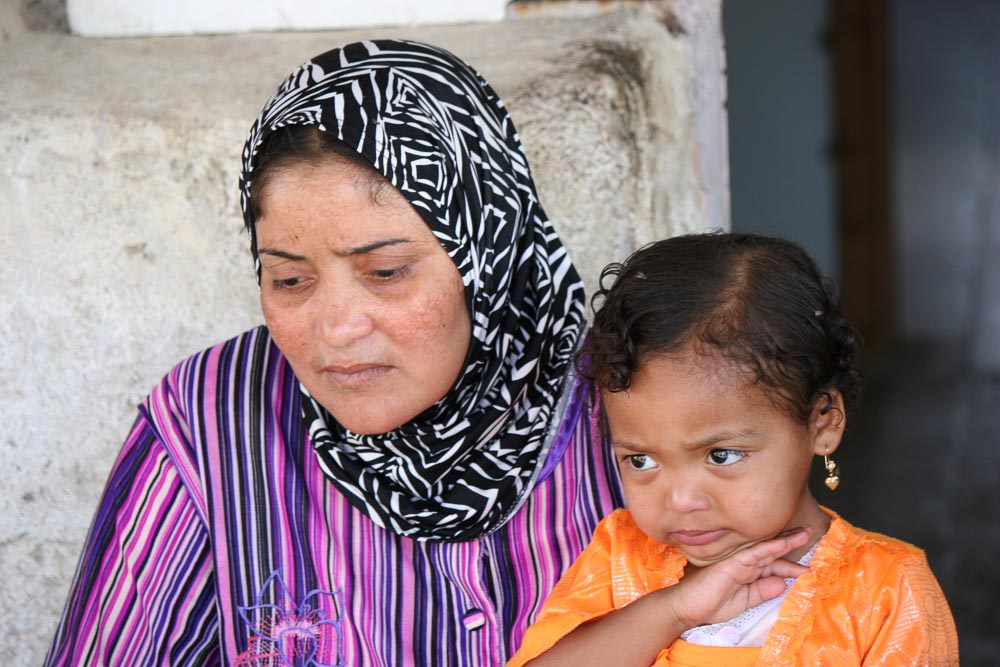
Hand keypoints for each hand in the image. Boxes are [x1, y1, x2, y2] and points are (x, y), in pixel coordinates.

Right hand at [666, 527, 811, 629]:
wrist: (686, 607)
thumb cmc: (709, 604)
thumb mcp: (744, 602)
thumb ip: (762, 592)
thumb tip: (782, 583)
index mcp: (747, 572)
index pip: (772, 565)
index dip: (790, 564)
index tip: (808, 566)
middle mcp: (744, 563)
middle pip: (772, 553)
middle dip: (791, 544)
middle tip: (809, 533)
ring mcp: (737, 562)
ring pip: (766, 550)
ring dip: (786, 542)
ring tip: (804, 534)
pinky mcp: (731, 564)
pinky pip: (754, 554)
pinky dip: (769, 548)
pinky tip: (782, 544)